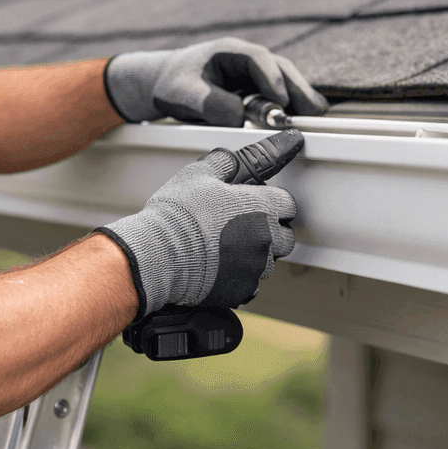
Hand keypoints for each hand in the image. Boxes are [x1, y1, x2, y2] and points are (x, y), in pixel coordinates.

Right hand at [97, 149, 297, 316]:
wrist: (158, 255)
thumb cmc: (178, 215)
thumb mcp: (199, 174)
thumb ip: (226, 163)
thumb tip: (234, 158)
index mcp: (261, 206)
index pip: (288, 203)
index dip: (274, 202)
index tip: (260, 204)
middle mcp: (266, 239)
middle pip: (285, 236)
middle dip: (271, 231)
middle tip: (245, 227)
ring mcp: (256, 267)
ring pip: (268, 261)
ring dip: (255, 255)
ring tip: (227, 248)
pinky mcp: (242, 289)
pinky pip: (251, 283)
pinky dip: (240, 276)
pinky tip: (221, 266)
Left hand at [104, 38, 328, 125]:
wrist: (163, 83)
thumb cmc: (172, 83)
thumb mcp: (184, 94)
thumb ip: (210, 104)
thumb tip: (239, 118)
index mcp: (230, 51)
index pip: (258, 59)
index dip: (272, 78)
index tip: (279, 101)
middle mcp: (248, 60)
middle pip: (281, 69)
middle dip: (298, 89)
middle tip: (313, 111)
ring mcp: (254, 75)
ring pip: (285, 83)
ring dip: (300, 98)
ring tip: (314, 117)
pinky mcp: (256, 91)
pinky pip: (279, 96)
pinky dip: (291, 106)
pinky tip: (302, 120)